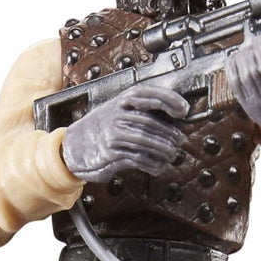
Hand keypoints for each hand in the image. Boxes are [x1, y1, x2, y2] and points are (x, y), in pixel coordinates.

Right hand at [61, 83, 188, 183]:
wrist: (75, 145)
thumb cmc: (104, 127)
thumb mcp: (120, 111)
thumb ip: (143, 111)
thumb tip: (176, 116)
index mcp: (123, 100)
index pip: (149, 95)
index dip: (170, 100)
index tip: (184, 110)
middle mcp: (117, 114)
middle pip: (150, 122)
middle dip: (170, 133)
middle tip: (181, 140)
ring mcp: (113, 134)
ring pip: (145, 141)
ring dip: (163, 150)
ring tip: (172, 154)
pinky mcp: (110, 153)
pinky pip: (137, 158)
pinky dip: (152, 164)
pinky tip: (159, 166)